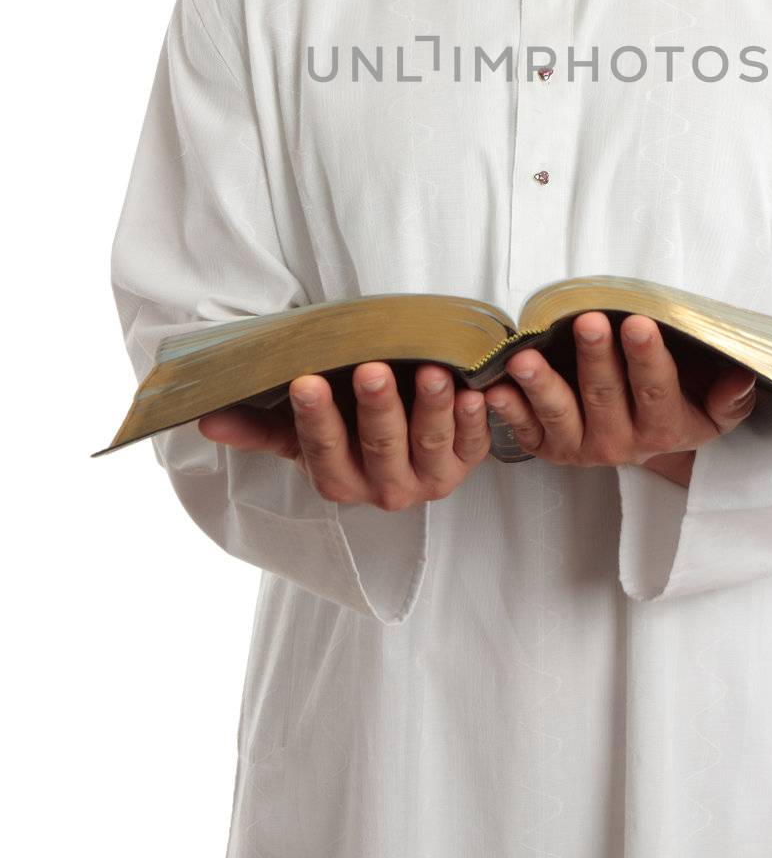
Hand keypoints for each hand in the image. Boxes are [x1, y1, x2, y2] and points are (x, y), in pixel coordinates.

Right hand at [197, 362, 491, 509]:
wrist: (401, 436)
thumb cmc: (344, 424)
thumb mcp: (301, 430)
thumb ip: (259, 427)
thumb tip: (208, 421)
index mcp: (339, 481)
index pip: (323, 451)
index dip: (315, 419)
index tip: (305, 381)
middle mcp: (385, 488)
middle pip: (381, 447)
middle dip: (377, 407)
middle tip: (372, 368)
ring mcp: (430, 478)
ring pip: (431, 444)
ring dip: (433, 408)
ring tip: (432, 371)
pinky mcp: (467, 462)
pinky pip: (475, 443)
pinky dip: (476, 418)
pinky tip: (475, 391)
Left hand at [482, 313, 757, 470]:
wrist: (649, 442)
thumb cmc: (682, 405)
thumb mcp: (715, 407)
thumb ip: (731, 396)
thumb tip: (743, 375)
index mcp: (664, 427)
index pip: (656, 389)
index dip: (646, 357)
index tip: (637, 322)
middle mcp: (620, 441)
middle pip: (605, 394)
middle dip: (595, 357)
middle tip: (586, 322)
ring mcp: (580, 445)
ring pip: (559, 414)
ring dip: (541, 385)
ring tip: (525, 359)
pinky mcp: (547, 446)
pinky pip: (524, 430)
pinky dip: (507, 410)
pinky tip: (492, 389)